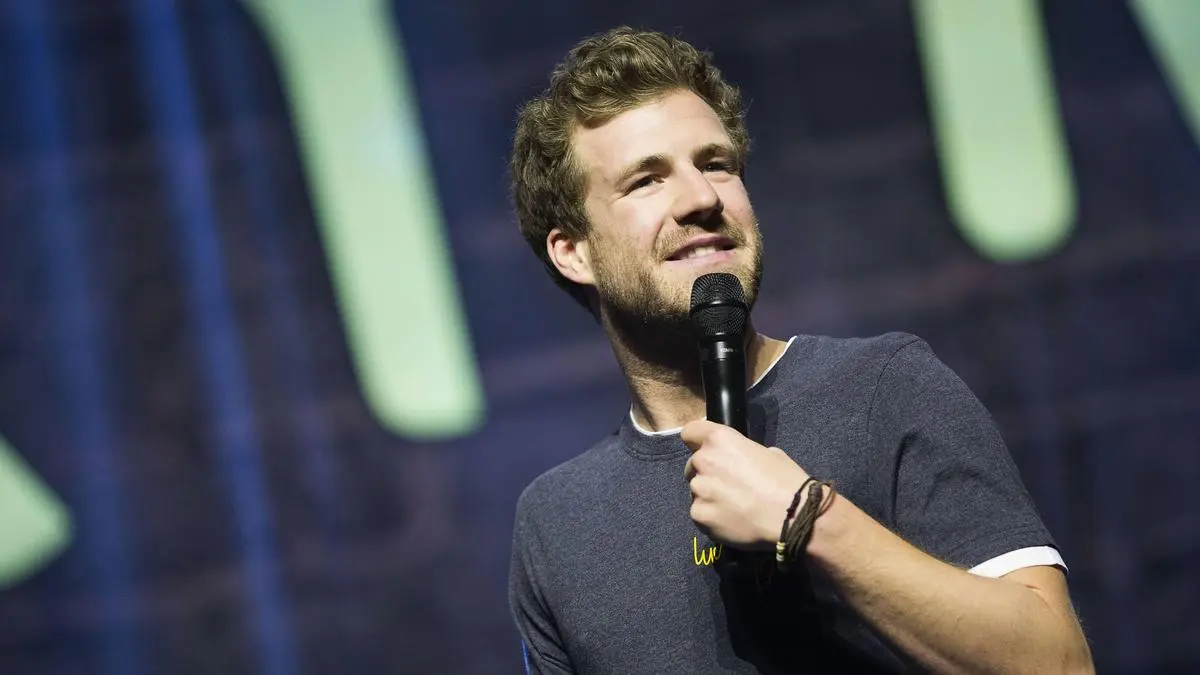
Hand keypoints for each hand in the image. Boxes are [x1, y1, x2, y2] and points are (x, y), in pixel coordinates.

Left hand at [681, 420, 810, 549]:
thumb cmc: (786, 481)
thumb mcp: (769, 453)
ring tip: (734, 507)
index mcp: (719, 439)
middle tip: (730, 485)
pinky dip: (711, 517)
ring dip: (709, 496)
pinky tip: (731, 521)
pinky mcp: (699, 515)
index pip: (690, 432)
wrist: (793, 517)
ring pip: (697, 491)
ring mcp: (699, 490)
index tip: (706, 450)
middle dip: (707, 473)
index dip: (697, 441)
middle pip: (693, 464)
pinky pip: (699, 513)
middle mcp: (704, 461)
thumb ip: (744, 452)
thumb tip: (740, 461)